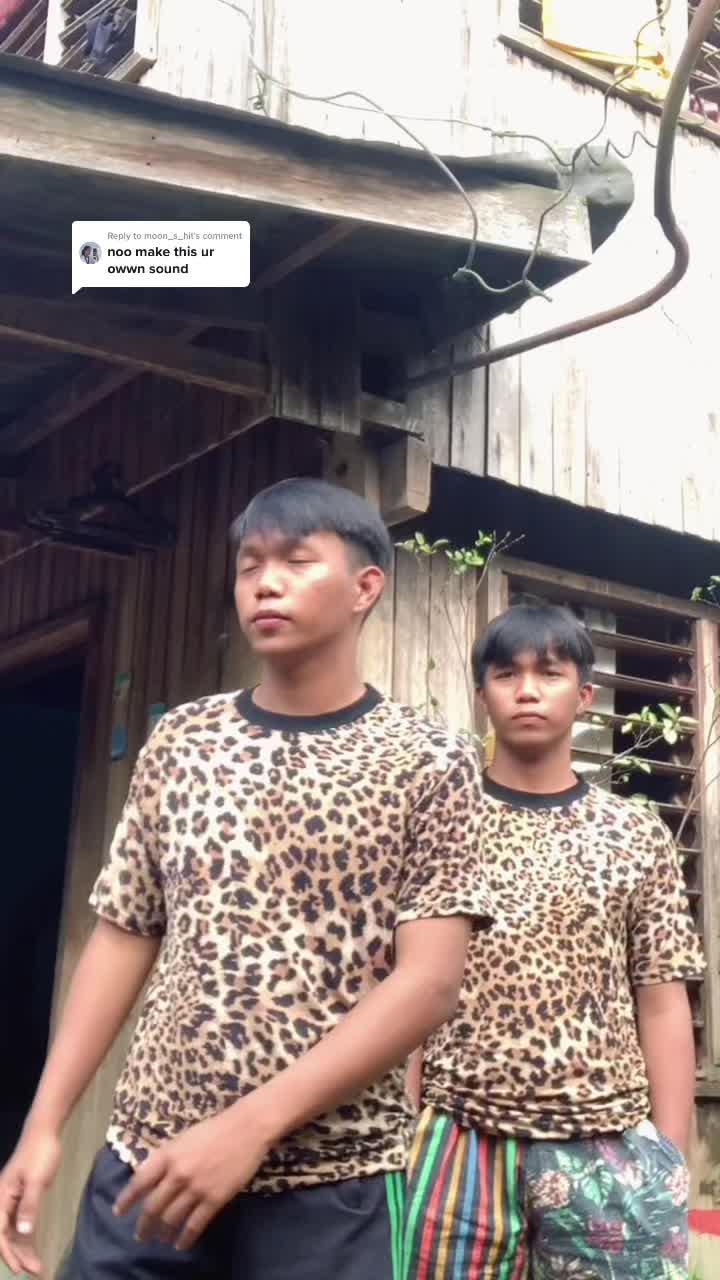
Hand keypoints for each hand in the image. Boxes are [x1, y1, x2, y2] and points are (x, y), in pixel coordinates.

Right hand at [0, 1130, 61, 1275]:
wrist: (44, 1132)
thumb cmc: (39, 1154)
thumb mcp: (37, 1180)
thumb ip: (30, 1206)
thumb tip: (23, 1233)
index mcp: (1, 1198)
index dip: (7, 1253)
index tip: (19, 1268)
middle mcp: (3, 1202)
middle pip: (4, 1236)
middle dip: (16, 1256)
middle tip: (33, 1271)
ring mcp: (12, 1202)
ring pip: (13, 1233)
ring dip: (22, 1250)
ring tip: (36, 1267)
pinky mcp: (22, 1199)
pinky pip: (20, 1224)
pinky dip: (26, 1238)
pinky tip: (33, 1250)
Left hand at [114, 1108, 270, 1250]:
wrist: (246, 1129)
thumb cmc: (214, 1130)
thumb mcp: (183, 1139)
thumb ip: (166, 1158)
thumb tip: (151, 1180)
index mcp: (168, 1155)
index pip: (139, 1182)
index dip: (127, 1199)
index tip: (118, 1212)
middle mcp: (178, 1173)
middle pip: (153, 1206)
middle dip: (144, 1224)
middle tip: (140, 1235)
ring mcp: (196, 1188)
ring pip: (171, 1219)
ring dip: (162, 1233)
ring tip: (160, 1239)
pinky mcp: (214, 1199)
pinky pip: (195, 1225)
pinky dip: (185, 1238)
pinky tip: (181, 1244)